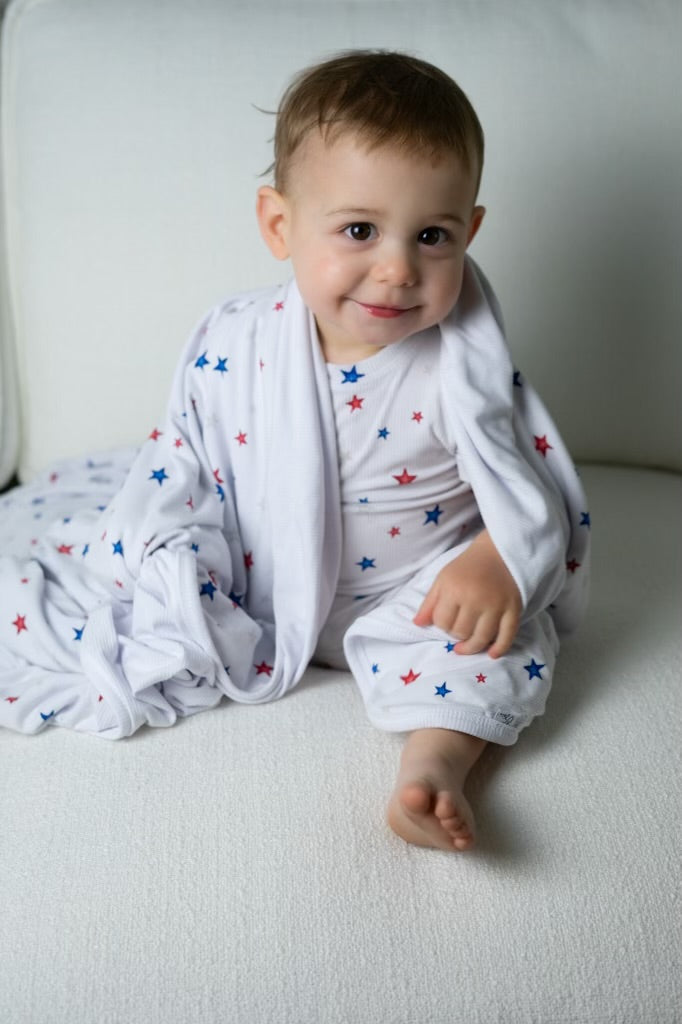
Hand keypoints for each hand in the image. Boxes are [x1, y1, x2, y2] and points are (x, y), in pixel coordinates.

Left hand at [413, 530, 521, 658]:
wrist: (499, 552)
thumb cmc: (467, 566)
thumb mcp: (443, 579)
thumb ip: (430, 603)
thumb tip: (417, 624)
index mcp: (455, 590)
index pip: (442, 622)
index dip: (441, 624)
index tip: (446, 618)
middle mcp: (475, 599)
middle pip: (460, 632)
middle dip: (456, 634)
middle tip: (458, 627)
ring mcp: (496, 606)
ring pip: (481, 638)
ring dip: (472, 646)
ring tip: (466, 646)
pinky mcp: (513, 609)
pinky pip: (507, 636)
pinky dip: (499, 648)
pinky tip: (491, 654)